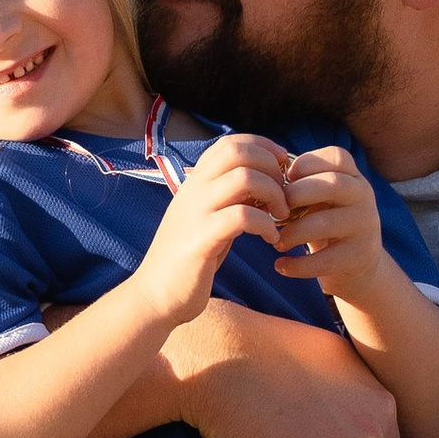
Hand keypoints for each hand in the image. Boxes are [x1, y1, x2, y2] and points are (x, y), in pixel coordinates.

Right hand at [132, 132, 289, 332]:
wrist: (155, 295)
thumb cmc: (189, 257)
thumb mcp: (208, 217)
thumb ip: (230, 197)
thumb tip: (265, 181)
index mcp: (196, 182)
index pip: (231, 143)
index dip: (263, 146)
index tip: (283, 167)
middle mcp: (194, 190)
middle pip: (238, 152)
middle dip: (271, 166)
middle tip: (284, 194)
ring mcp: (196, 212)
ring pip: (244, 178)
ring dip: (274, 194)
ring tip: (282, 216)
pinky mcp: (201, 239)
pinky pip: (242, 216)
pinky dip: (265, 224)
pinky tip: (270, 238)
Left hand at [271, 144, 385, 306]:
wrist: (360, 266)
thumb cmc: (328, 223)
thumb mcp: (322, 199)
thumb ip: (302, 186)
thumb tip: (262, 182)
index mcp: (354, 177)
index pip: (336, 157)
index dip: (306, 164)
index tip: (284, 181)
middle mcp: (364, 197)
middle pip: (332, 184)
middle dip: (295, 195)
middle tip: (274, 211)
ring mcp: (365, 226)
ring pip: (324, 223)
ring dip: (292, 233)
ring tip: (276, 241)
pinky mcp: (359, 256)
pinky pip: (324, 260)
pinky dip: (297, 265)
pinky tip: (281, 265)